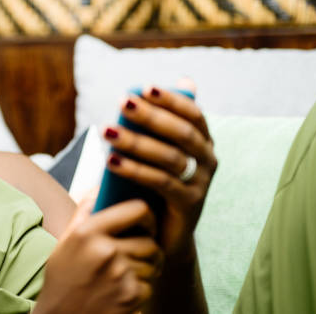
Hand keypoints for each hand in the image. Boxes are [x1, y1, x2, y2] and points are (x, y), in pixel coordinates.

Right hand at [34, 193, 163, 313]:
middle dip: (148, 248)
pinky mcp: (129, 296)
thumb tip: (100, 186)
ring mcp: (119, 274)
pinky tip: (122, 290)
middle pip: (150, 241)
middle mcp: (104, 250)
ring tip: (128, 273)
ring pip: (153, 263)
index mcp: (88, 231)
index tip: (144, 223)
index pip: (138, 210)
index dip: (147, 216)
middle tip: (138, 253)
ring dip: (147, 269)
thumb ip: (85, 212)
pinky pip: (150, 284)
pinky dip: (141, 288)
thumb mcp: (66, 241)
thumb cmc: (62, 278)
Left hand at [102, 83, 216, 258]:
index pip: (193, 113)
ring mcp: (202, 183)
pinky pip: (161, 183)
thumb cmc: (156, 182)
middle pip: (181, 133)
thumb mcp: (158, 150)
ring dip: (136, 142)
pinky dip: (134, 170)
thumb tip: (169, 84)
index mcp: (203, 141)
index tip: (144, 88)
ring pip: (170, 158)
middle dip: (151, 116)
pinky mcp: (190, 205)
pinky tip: (111, 161)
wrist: (164, 231)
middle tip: (122, 103)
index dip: (171, 99)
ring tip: (107, 132)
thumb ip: (160, 122)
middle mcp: (208, 159)